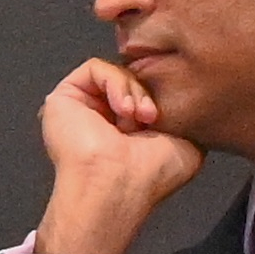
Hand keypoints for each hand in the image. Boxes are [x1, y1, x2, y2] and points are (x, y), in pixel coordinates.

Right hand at [28, 56, 203, 253]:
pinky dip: (116, 82)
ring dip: (134, 90)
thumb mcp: (188, 143)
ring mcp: (84, 108)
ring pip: (117, 72)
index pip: (148, 92)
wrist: (120, 185)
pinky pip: (96, 67)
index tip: (171, 116)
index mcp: (129, 132)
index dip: (163, 94)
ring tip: (138, 118)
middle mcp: (105, 119)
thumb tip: (188, 101)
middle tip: (152, 118)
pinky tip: (123, 109)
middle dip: (148, 92)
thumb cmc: (150, 177)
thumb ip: (186, 118)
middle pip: (133, 78)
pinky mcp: (65, 96)